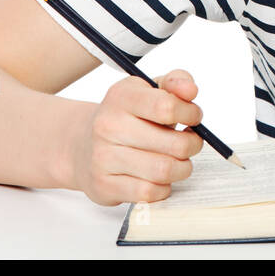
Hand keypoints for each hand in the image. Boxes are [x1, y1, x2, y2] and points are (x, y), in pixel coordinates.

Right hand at [72, 70, 204, 205]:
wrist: (81, 145)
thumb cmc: (125, 117)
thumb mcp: (148, 90)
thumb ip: (175, 82)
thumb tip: (190, 90)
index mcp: (121, 97)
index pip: (167, 106)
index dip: (191, 113)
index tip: (193, 117)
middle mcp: (108, 126)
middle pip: (174, 144)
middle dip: (192, 145)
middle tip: (190, 143)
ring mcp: (103, 157)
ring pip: (164, 171)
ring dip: (181, 168)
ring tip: (178, 161)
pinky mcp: (104, 186)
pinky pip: (149, 193)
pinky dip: (162, 188)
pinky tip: (158, 178)